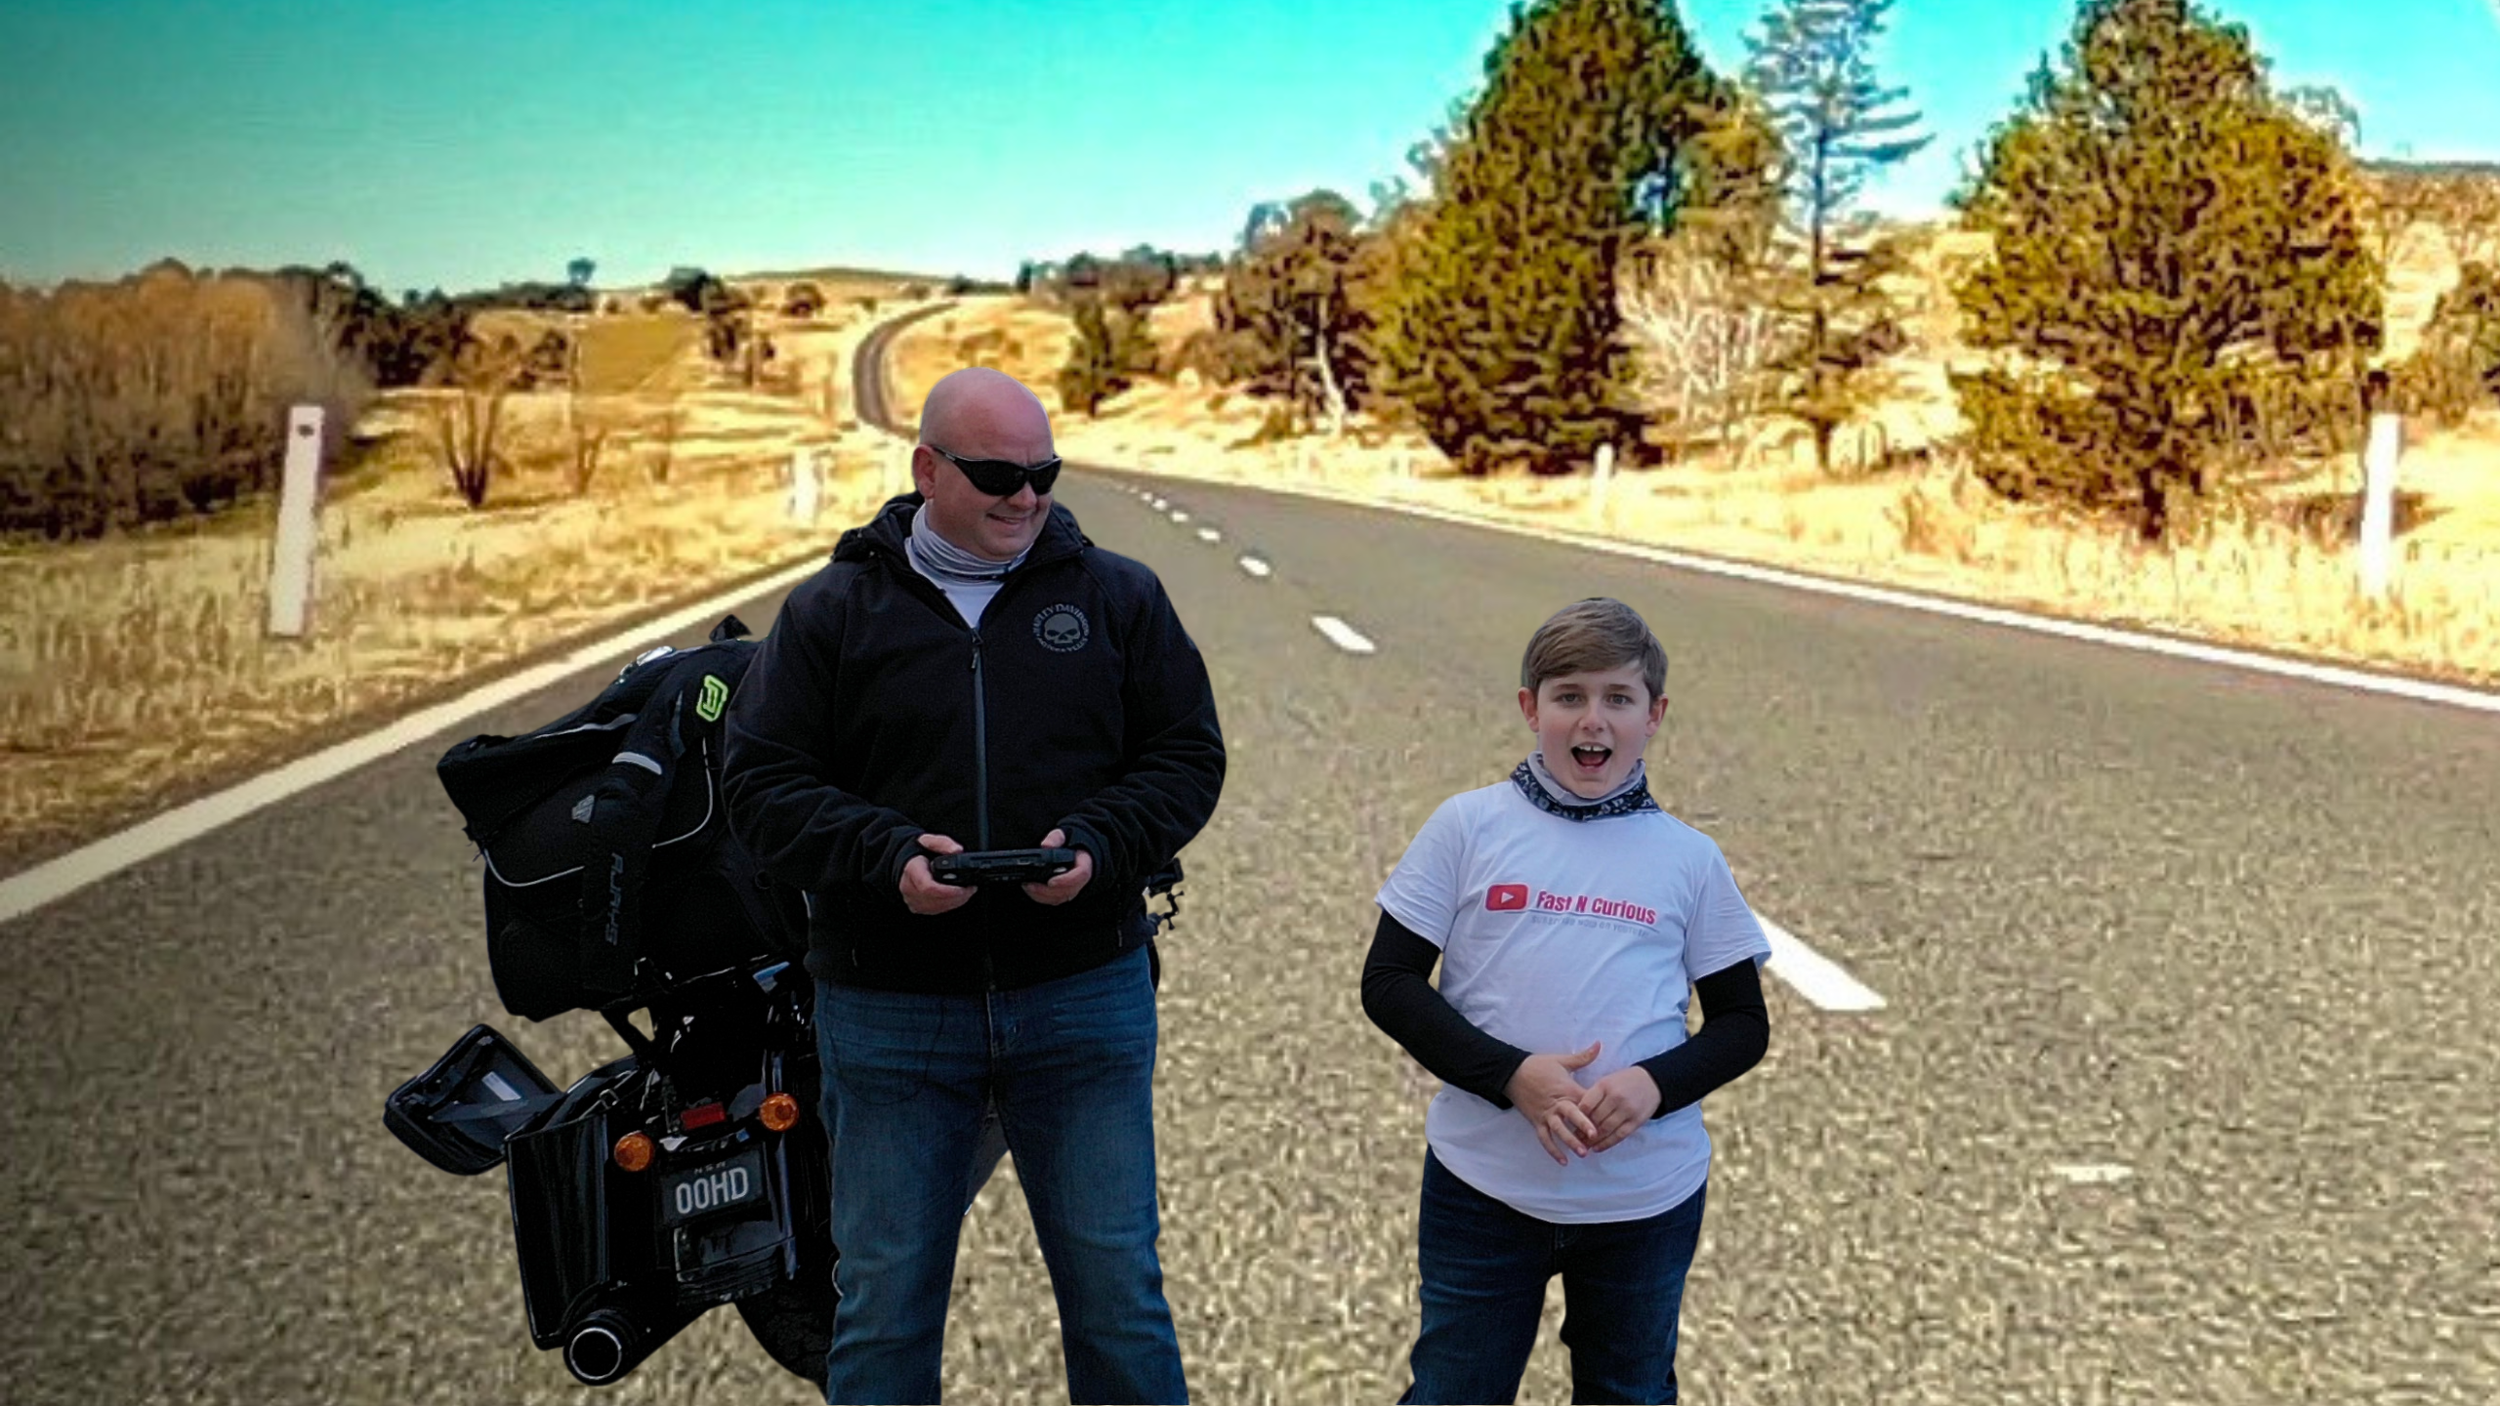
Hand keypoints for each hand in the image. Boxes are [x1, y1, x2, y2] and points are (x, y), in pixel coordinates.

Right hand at [899, 833, 973, 914]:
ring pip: (937, 907)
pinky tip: (957, 897)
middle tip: (971, 888)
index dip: (948, 891)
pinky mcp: (918, 907)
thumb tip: (957, 850)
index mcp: (912, 870)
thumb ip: (943, 843)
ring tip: (967, 892)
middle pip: (935, 899)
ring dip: (956, 901)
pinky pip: (936, 911)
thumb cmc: (917, 852)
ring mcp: (912, 899)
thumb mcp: (929, 840)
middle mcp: (909, 888)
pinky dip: (950, 905)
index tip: (963, 888)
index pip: (928, 887)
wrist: (905, 862)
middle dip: (957, 896)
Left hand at [1022, 828, 1093, 904]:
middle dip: (1047, 891)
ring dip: (1042, 895)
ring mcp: (1072, 888)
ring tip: (1028, 886)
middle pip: (1068, 891)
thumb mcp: (1065, 835)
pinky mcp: (1064, 893)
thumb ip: (1056, 838)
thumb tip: (1047, 845)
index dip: (1065, 880)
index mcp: (1084, 864)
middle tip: (1031, 885)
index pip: (1081, 875)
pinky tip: (1031, 890)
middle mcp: (1080, 879)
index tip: (1051, 881)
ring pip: (1060, 898)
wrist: (1077, 851)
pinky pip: (1054, 900)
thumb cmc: (1072, 845)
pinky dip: (1042, 898)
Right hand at [1504, 1041, 1600, 1165]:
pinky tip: (1564, 1162)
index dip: (1595, 1109)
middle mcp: (1556, 1103)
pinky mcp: (1536, 1122)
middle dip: (1582, 1126)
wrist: (1512, 1073)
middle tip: (1594, 1137)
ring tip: (1582, 1153)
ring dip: (1569, 1142)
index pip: (1584, 1100)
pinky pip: (1544, 1139)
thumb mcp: (1561, 1060)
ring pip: (1558, 1130)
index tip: (1608, 1116)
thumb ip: (1583, 1057)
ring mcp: (1545, 1114)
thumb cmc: (1538, 1066)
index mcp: (1565, 1088)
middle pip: (1571, 1116)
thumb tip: (1599, 1045)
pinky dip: (1553, 1151)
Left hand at [1580, 1066, 1661, 1153]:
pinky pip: (1619, 1135)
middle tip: (1575, 1139)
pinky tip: (1598, 1148)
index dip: (1577, 1117)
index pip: (1586, 1105)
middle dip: (1584, 1131)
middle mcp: (1616, 1098)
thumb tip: (1578, 1116)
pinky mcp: (1636, 1121)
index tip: (1571, 1125)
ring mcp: (1627, 1110)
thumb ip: (1593, 1096)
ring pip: (1606, 1129)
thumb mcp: (1607, 1081)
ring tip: (1584, 1146)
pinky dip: (1607, 1143)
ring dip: (1593, 1140)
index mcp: (1605, 1085)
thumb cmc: (1624, 1082)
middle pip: (1595, 1119)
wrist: (1651, 1082)